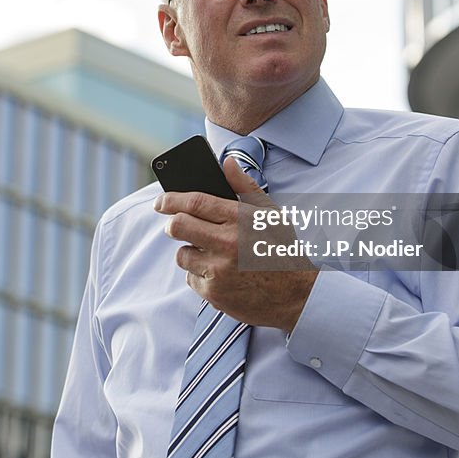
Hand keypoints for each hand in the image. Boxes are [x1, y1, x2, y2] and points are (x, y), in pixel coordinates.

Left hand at [154, 157, 317, 332]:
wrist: (297, 295)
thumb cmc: (282, 249)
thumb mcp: (270, 214)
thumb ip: (245, 186)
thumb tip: (227, 162)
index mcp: (240, 219)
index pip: (194, 203)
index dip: (171, 199)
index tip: (161, 201)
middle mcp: (227, 243)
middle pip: (178, 226)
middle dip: (173, 224)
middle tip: (176, 224)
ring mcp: (219, 270)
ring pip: (182, 254)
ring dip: (190, 251)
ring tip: (210, 252)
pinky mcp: (214, 293)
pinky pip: (191, 278)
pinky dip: (200, 275)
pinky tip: (219, 273)